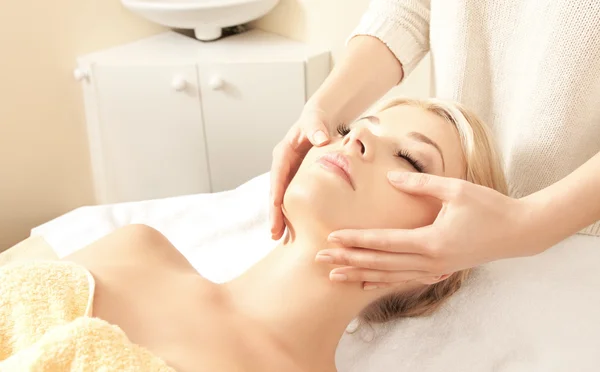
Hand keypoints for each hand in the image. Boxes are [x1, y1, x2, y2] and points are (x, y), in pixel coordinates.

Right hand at [270, 108, 331, 239]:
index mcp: (283, 153)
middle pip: (276, 192)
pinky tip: (291, 228)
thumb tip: (320, 139)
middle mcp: (282, 166)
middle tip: (275, 233)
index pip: (278, 176)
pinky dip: (290, 212)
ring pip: (281, 198)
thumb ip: (316, 129)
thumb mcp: (315, 122)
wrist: (318, 120)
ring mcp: (288, 174)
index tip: (275, 209)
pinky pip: (291, 198)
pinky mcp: (295, 179)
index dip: (276, 193)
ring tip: (278, 237)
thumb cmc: (316, 120)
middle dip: (274, 213)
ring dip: (280, 217)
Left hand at [317, 171, 540, 288]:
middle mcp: (430, 261)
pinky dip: (383, 282)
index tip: (333, 238)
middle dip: (349, 261)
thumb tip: (389, 178)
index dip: (357, 240)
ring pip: (389, 276)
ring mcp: (435, 269)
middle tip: (320, 258)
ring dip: (361, 275)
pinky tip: (366, 284)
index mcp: (432, 241)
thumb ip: (421, 184)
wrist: (519, 232)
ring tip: (335, 276)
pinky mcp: (439, 270)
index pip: (385, 242)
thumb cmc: (490, 207)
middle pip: (381, 264)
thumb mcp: (457, 189)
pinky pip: (405, 279)